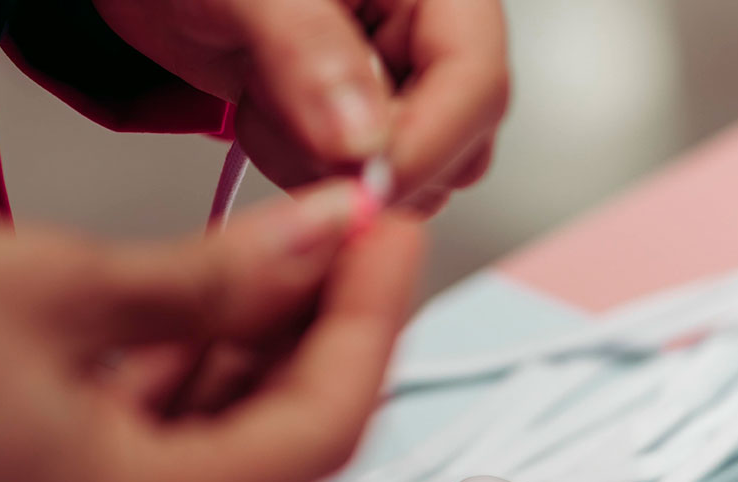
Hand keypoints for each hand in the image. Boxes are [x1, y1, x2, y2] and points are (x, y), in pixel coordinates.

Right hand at [0, 181, 421, 481]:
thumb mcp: (61, 285)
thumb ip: (216, 273)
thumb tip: (330, 233)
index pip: (315, 435)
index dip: (369, 327)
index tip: (392, 238)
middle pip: (282, 444)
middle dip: (328, 333)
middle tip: (356, 238)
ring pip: (231, 443)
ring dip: (272, 348)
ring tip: (300, 254)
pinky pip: (172, 442)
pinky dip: (208, 371)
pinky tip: (226, 299)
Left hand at [93, 0, 508, 212]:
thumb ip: (309, 52)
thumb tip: (363, 139)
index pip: (475, 82)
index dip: (429, 143)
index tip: (364, 183)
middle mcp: (423, 37)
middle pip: (456, 144)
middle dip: (367, 158)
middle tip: (290, 117)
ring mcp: (390, 87)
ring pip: (403, 178)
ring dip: (322, 165)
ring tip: (264, 94)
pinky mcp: (351, 127)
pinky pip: (351, 187)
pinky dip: (296, 167)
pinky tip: (262, 109)